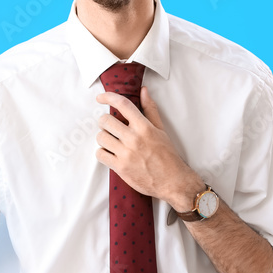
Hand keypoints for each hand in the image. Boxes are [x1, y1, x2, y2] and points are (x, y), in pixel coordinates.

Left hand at [95, 85, 201, 209]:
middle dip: (104, 122)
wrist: (172, 181)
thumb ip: (150, 109)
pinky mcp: (120, 167)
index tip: (100, 98)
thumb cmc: (167, 155)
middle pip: (105, 121)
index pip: (123, 105)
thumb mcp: (161, 129)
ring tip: (111, 142)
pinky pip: (100, 154)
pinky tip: (110, 154)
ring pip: (101, 137)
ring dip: (103, 138)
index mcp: (144, 127)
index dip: (109, 97)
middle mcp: (134, 138)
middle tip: (109, 127)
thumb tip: (143, 91)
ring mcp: (126, 153)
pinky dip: (102, 153)